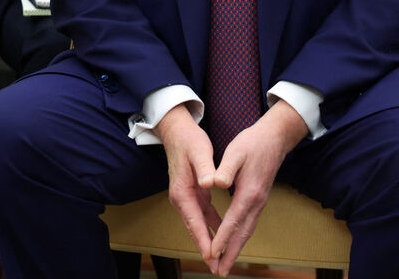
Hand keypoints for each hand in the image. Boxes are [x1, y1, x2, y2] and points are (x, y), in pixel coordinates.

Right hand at [154, 104, 222, 273]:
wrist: (176, 132)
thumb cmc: (189, 141)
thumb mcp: (200, 152)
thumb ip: (205, 169)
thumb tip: (210, 184)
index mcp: (182, 192)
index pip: (194, 222)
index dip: (204, 240)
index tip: (212, 257)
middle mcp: (181, 198)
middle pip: (195, 229)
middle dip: (206, 249)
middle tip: (218, 269)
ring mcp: (186, 197)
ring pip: (198, 225)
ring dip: (209, 241)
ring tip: (221, 259)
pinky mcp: (192, 193)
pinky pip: (202, 215)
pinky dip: (211, 226)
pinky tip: (222, 233)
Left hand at [207, 101, 309, 275]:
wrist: (274, 138)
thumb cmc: (252, 143)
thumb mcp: (235, 152)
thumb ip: (225, 169)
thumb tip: (215, 183)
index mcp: (249, 192)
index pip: (233, 220)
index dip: (223, 237)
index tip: (213, 252)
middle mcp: (256, 201)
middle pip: (243, 233)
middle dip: (231, 253)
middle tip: (220, 272)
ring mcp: (259, 202)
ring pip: (247, 231)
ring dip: (236, 249)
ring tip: (225, 265)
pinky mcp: (258, 199)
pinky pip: (248, 224)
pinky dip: (239, 237)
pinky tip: (232, 243)